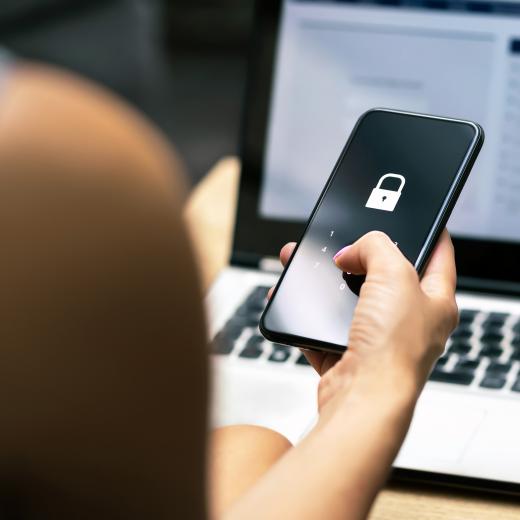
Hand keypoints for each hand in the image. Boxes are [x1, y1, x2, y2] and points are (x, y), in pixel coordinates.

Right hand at [272, 230, 457, 420]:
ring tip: (306, 264)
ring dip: (325, 282)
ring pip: (348, 298)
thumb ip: (375, 247)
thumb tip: (351, 252)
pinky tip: (294, 298)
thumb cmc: (393, 350)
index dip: (426, 232)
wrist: (362, 398)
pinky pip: (323, 325)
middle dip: (357, 255)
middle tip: (343, 243)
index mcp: (436, 301)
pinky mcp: (347, 352)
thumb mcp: (394, 275)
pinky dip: (307, 313)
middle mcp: (408, 320)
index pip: (438, 255)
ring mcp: (376, 338)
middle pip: (383, 275)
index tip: (411, 217)